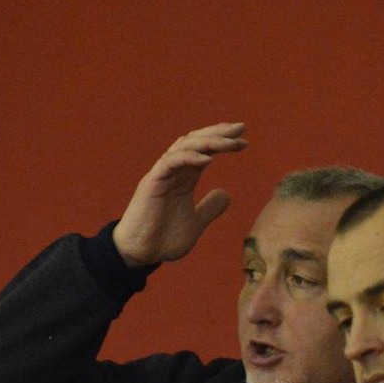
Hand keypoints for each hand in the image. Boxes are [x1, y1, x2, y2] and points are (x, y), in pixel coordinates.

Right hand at [112, 123, 245, 266]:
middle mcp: (173, 171)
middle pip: (196, 141)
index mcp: (184, 178)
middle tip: (241, 128)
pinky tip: (208, 160)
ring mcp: (162, 175)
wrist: (140, 254)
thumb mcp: (195, 224)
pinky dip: (189, 157)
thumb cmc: (163, 240)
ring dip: (208, 141)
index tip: (243, 141)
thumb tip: (227, 194)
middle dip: (218, 133)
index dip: (223, 142)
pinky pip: (170, 162)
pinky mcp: (152, 182)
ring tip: (230, 141)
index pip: (204, 151)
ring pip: (184, 146)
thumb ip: (209, 208)